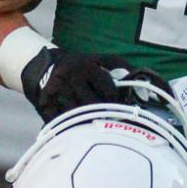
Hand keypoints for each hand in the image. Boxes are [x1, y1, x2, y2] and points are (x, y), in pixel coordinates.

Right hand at [21, 49, 171, 121]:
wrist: (48, 65)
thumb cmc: (83, 66)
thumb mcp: (101, 59)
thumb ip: (121, 66)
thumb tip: (142, 80)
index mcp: (87, 66)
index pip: (108, 90)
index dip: (117, 102)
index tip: (121, 109)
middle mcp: (71, 77)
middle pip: (94, 104)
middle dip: (105, 114)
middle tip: (111, 120)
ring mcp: (57, 90)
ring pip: (78, 115)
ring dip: (88, 123)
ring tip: (96, 125)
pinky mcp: (44, 102)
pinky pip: (60, 121)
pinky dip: (69, 127)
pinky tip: (76, 128)